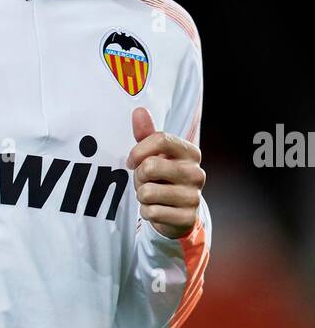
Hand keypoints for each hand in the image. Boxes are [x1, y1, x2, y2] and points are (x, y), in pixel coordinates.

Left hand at [127, 107, 204, 237]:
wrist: (180, 213)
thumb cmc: (164, 178)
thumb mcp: (157, 155)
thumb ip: (147, 133)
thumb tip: (138, 110)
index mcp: (191, 153)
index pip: (160, 139)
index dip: (138, 151)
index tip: (132, 161)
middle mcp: (196, 173)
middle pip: (149, 167)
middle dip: (138, 177)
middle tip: (145, 182)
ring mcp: (193, 196)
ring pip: (146, 192)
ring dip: (142, 196)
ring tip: (152, 196)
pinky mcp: (187, 217)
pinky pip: (151, 212)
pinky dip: (147, 212)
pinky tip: (157, 209)